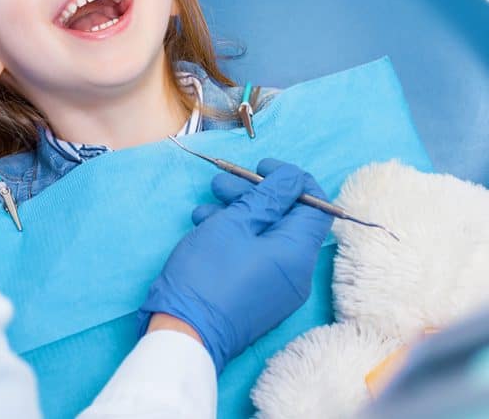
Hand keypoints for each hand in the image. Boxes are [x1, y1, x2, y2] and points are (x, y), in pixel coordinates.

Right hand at [139, 159, 332, 372]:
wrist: (185, 333)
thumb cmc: (208, 273)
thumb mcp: (234, 224)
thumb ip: (267, 197)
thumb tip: (294, 178)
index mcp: (298, 253)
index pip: (316, 205)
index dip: (292, 180)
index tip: (261, 169)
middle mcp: (296, 272)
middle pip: (286, 220)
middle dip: (254, 195)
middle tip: (222, 183)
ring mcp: (277, 287)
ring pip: (265, 237)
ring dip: (237, 214)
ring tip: (204, 206)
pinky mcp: (258, 296)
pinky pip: (256, 257)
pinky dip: (235, 238)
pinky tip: (204, 229)